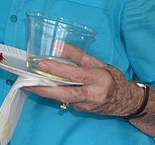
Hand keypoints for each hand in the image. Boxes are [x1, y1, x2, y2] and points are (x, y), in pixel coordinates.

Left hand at [24, 44, 145, 116]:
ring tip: (29, 84)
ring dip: (45, 92)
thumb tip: (57, 44)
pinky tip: (43, 87)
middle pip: (65, 93)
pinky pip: (65, 101)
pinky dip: (54, 94)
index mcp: (99, 79)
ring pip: (62, 99)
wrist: (126, 101)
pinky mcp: (82, 110)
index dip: (57, 69)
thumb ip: (78, 55)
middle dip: (45, 88)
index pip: (75, 74)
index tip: (42, 63)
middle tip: (28, 82)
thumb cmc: (112, 78)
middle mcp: (93, 94)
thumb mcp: (98, 62)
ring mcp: (87, 105)